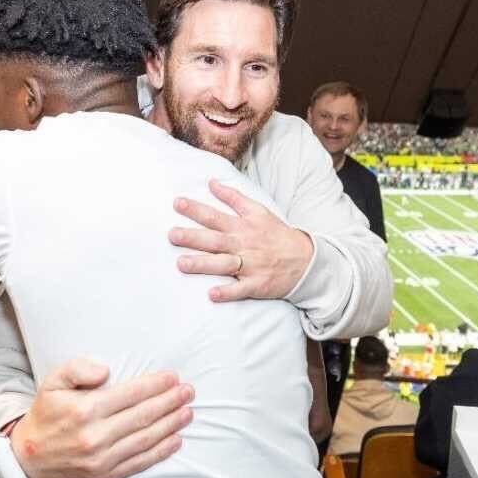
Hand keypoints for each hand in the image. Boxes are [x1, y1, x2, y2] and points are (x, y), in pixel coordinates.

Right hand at [10, 358, 194, 477]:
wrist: (29, 455)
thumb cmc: (46, 413)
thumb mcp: (52, 382)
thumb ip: (77, 369)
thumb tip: (106, 370)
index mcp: (84, 410)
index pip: (130, 394)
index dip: (155, 385)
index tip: (173, 377)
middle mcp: (95, 436)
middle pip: (143, 416)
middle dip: (170, 402)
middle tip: (189, 392)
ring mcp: (102, 459)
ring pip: (145, 439)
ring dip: (171, 425)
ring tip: (187, 412)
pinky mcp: (105, 476)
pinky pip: (139, 462)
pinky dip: (161, 452)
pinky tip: (176, 440)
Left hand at [169, 180, 313, 302]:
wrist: (305, 259)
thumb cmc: (276, 234)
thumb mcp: (258, 211)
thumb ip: (234, 198)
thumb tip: (212, 183)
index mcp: (242, 227)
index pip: (215, 216)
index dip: (196, 209)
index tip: (177, 203)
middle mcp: (244, 245)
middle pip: (215, 240)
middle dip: (193, 237)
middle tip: (172, 235)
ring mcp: (251, 266)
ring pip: (224, 264)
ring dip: (203, 264)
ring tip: (181, 264)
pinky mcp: (258, 284)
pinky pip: (241, 289)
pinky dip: (228, 292)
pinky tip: (212, 294)